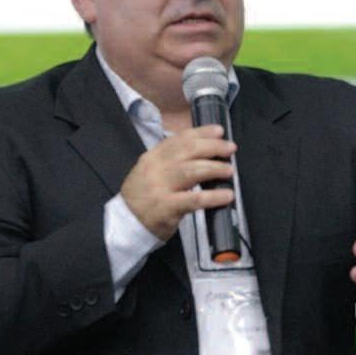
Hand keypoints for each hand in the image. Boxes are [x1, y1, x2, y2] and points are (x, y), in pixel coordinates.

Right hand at [121, 124, 235, 240]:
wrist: (125, 224)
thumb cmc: (142, 197)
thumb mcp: (150, 171)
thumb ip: (170, 160)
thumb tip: (203, 150)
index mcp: (152, 157)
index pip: (179, 139)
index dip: (201, 133)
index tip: (219, 130)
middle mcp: (155, 168)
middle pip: (188, 150)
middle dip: (213, 147)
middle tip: (230, 148)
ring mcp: (160, 188)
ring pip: (192, 171)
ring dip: (215, 168)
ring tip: (229, 170)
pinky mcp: (166, 207)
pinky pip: (194, 199)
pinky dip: (213, 196)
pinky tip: (227, 195)